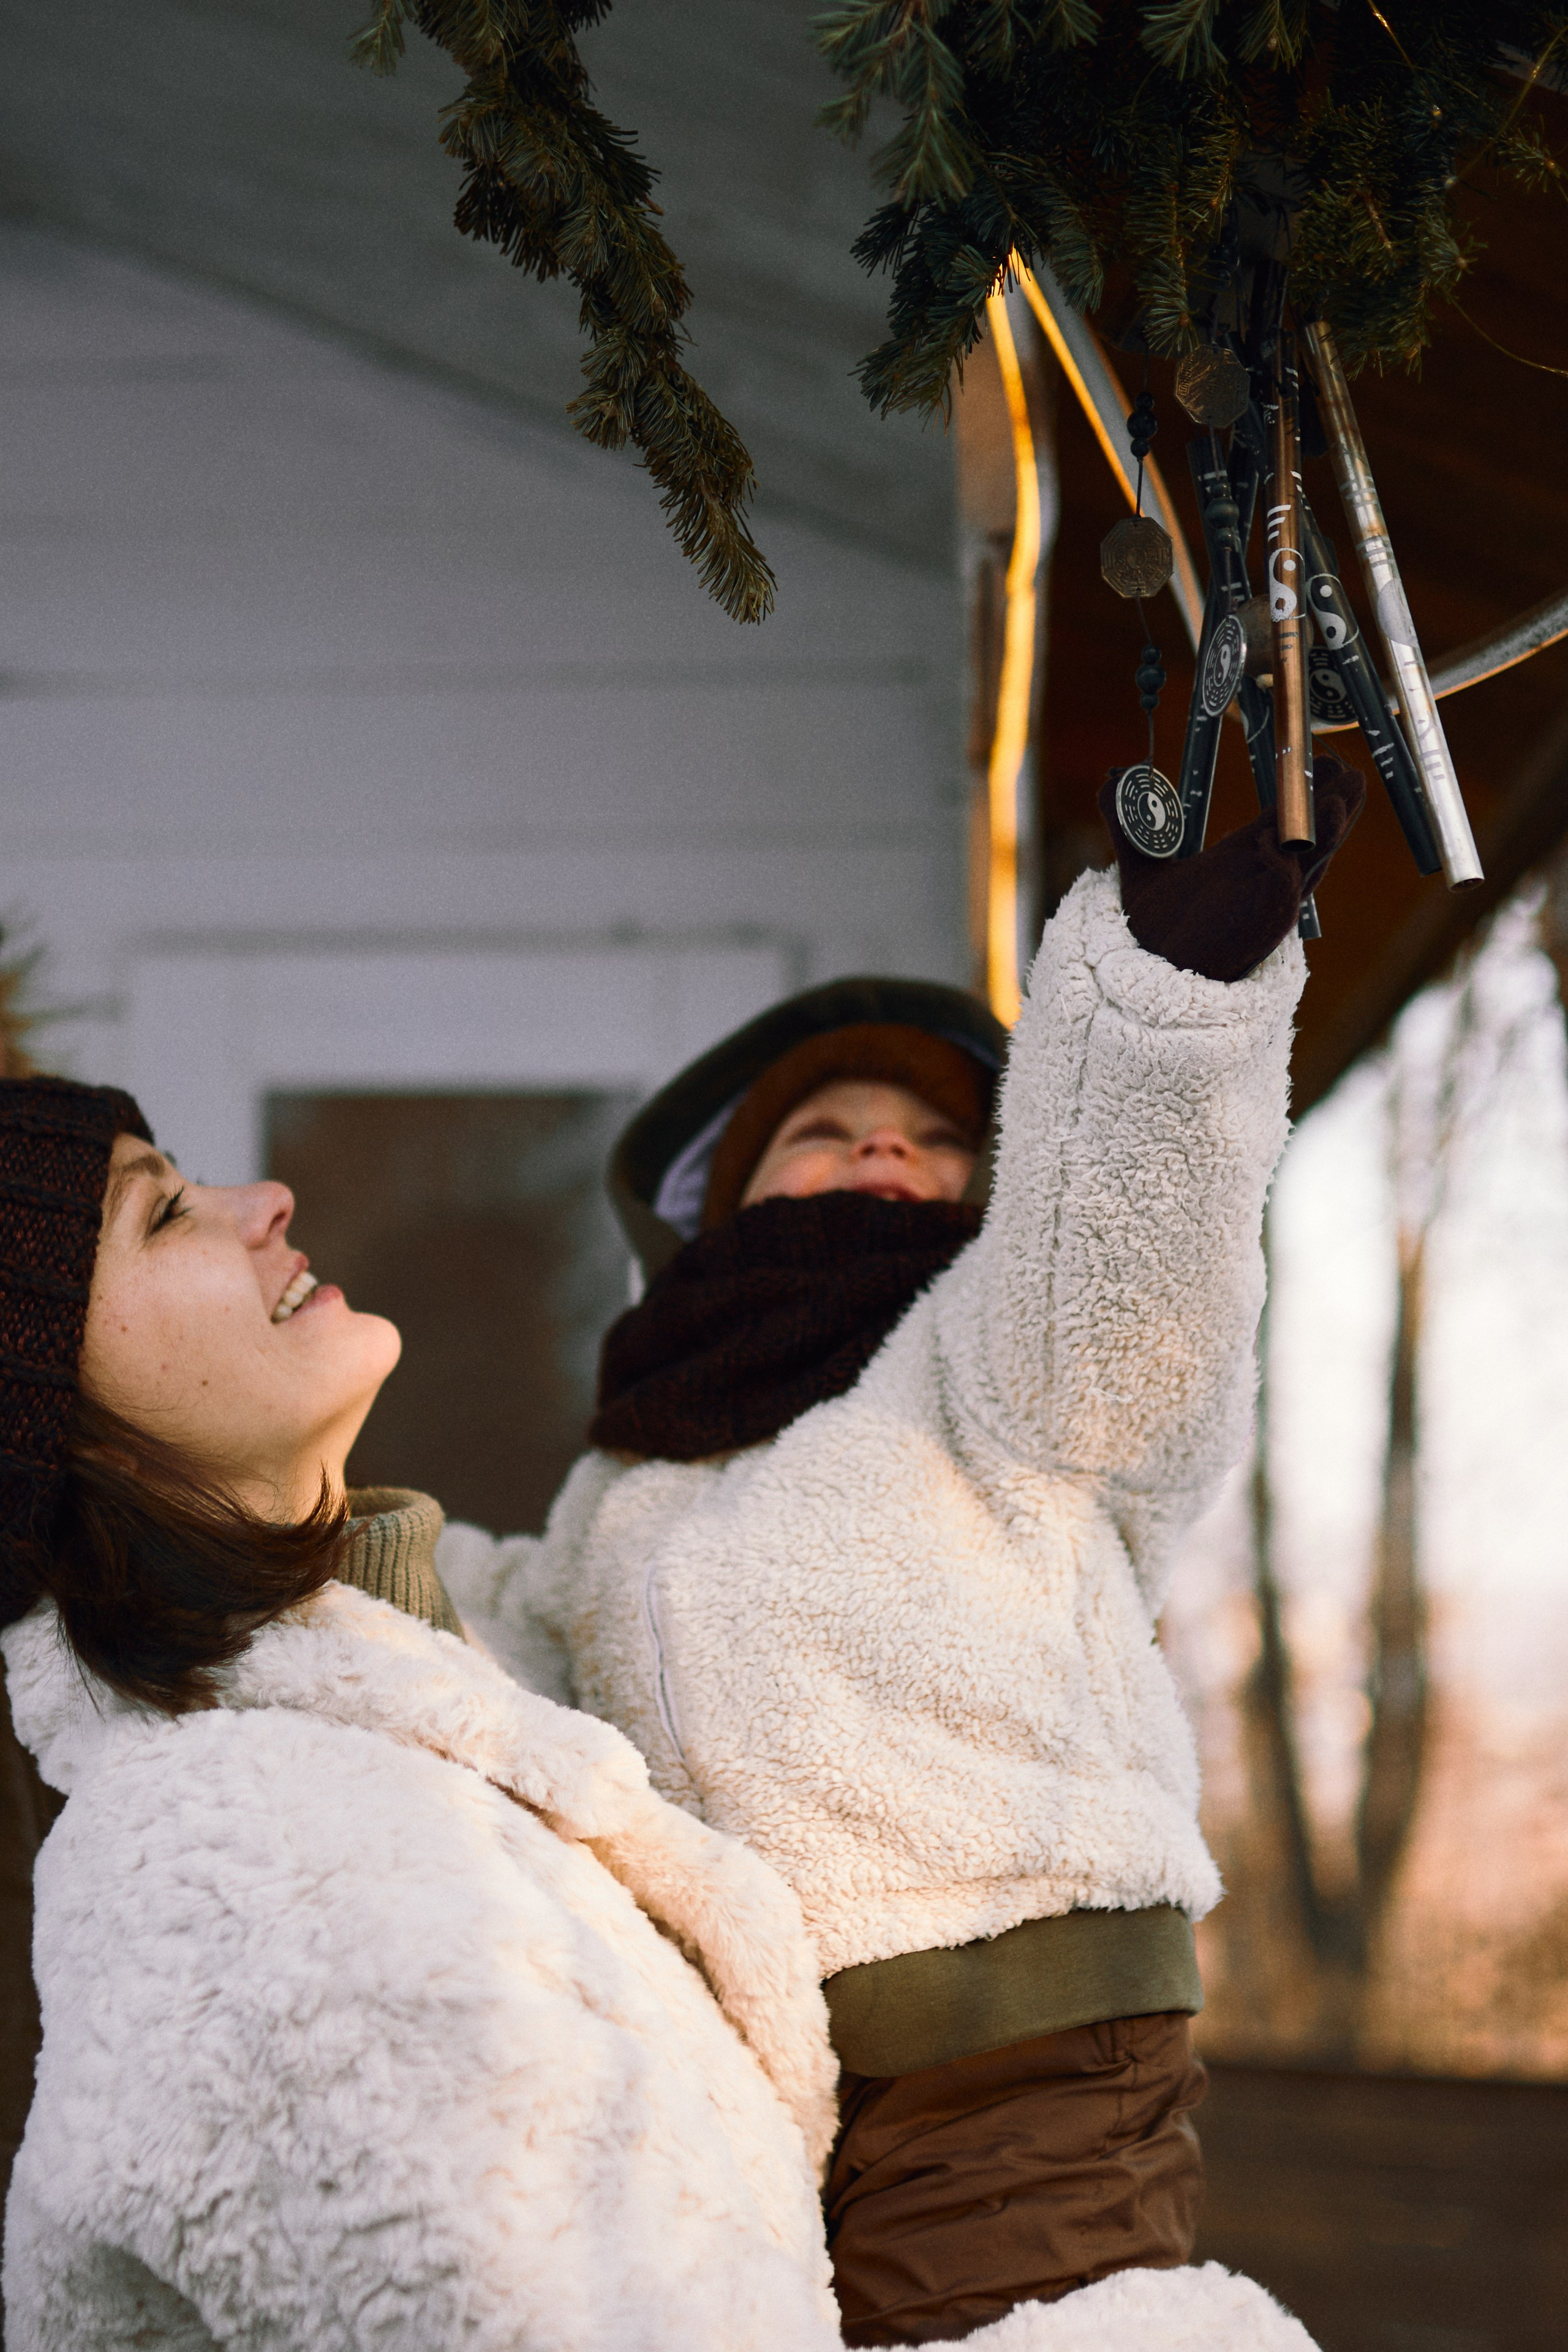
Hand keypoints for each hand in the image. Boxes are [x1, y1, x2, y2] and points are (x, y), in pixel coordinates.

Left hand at [1098, 755, 1365, 981]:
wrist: (1149, 975)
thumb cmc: (1157, 929)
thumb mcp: (1140, 866)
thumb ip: (1127, 824)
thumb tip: (1110, 779)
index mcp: (1244, 859)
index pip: (1285, 820)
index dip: (1305, 793)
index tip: (1328, 763)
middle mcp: (1263, 880)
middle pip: (1311, 838)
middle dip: (1332, 807)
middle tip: (1349, 774)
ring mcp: (1265, 904)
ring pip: (1306, 863)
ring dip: (1323, 834)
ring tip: (1337, 802)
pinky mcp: (1257, 928)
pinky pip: (1277, 893)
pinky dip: (1276, 868)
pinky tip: (1269, 842)